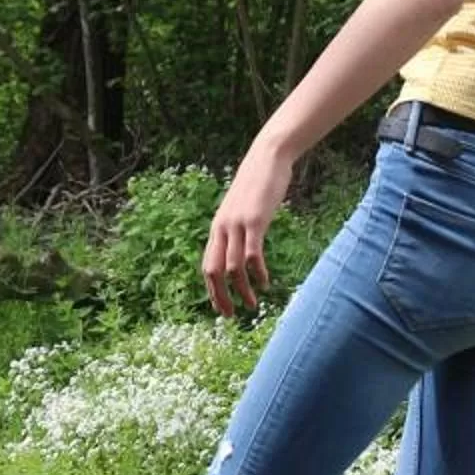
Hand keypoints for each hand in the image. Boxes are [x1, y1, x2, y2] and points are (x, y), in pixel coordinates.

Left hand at [202, 141, 291, 318]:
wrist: (267, 158)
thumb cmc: (257, 185)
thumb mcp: (241, 210)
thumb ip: (237, 228)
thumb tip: (240, 249)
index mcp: (217, 228)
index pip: (207, 266)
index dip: (212, 290)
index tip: (221, 308)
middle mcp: (222, 228)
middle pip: (213, 271)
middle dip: (220, 297)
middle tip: (230, 316)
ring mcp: (237, 225)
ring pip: (233, 268)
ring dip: (242, 290)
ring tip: (252, 305)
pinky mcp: (255, 221)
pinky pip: (252, 255)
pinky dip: (257, 273)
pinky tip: (265, 282)